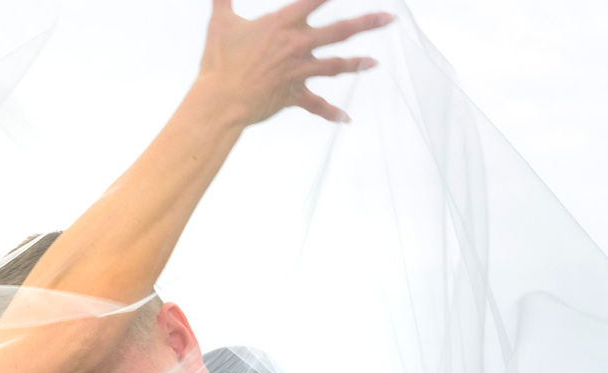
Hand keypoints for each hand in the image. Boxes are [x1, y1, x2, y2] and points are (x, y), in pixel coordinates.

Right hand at [195, 0, 392, 124]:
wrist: (219, 101)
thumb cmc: (217, 61)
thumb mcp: (219, 22)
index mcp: (282, 24)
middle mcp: (296, 45)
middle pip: (340, 31)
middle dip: (367, 23)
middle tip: (390, 18)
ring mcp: (298, 71)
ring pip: (335, 66)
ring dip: (357, 64)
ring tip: (374, 63)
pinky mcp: (293, 95)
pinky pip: (317, 105)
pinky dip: (331, 113)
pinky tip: (347, 119)